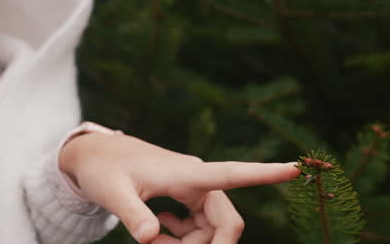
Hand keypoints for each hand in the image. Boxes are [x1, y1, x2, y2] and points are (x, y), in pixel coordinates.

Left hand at [58, 132, 298, 243]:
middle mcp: (197, 179)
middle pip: (226, 222)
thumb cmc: (103, 169)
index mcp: (187, 173)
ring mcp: (194, 189)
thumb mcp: (112, 193)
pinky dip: (184, 241)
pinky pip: (200, 229)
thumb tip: (152, 240)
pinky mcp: (186, 197)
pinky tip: (158, 234)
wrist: (93, 155)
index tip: (296, 168)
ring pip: (213, 230)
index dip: (265, 173)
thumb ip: (133, 216)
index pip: (233, 173)